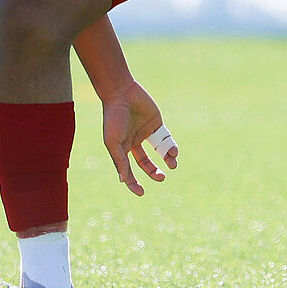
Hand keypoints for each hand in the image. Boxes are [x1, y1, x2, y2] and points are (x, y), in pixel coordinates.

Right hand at [100, 80, 179, 196]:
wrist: (122, 94)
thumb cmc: (113, 118)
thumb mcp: (113, 142)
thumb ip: (119, 161)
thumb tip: (122, 181)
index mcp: (122, 149)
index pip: (128, 171)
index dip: (134, 183)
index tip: (141, 193)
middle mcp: (134, 143)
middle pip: (146, 163)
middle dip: (153, 172)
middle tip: (161, 178)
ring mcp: (146, 133)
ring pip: (159, 152)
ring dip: (167, 160)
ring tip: (172, 165)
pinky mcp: (157, 124)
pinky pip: (166, 139)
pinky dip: (171, 147)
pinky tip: (173, 152)